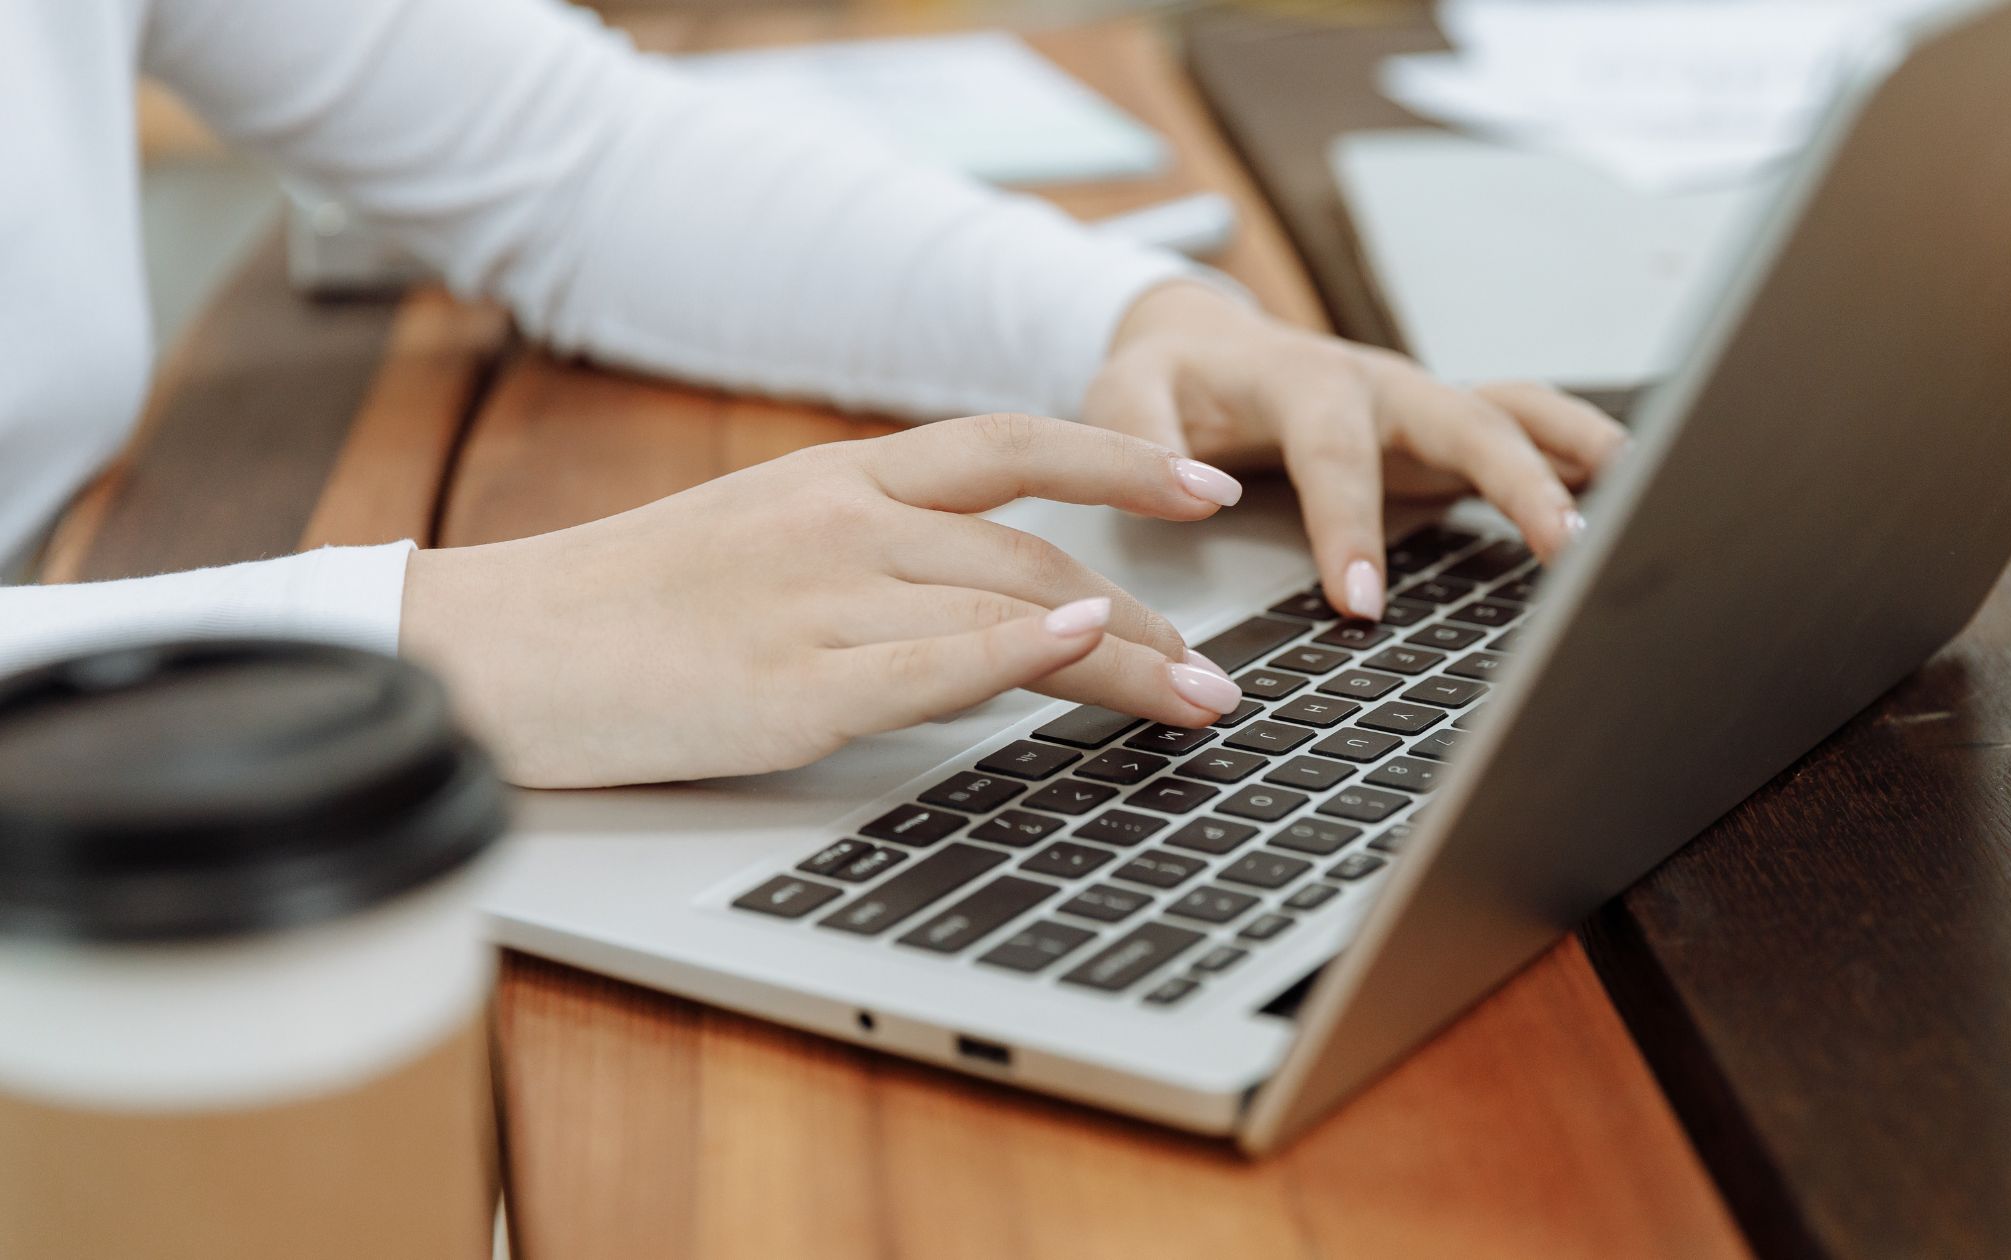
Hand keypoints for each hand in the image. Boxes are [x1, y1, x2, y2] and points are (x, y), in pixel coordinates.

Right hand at [400, 414, 1248, 787]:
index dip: (1119, 461)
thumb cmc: (625, 604)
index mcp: (834, 478)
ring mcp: (815, 603)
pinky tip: (1087, 649)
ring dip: (1125, 658)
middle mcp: (839, 523)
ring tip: (1198, 700)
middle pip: (1036, 550)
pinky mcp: (786, 690)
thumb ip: (867, 544)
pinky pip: (928, 664)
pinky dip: (1018, 651)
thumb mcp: (756, 536)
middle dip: (1149, 613)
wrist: (494, 650)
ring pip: (1009, 610)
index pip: (1009, 447)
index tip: (1201, 490)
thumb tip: (983, 586)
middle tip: (1218, 667)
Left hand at [1085, 281, 1627, 618]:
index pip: (1334, 452)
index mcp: (1301, 379)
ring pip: (1512, 412)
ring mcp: (1420, 405)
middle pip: (1463, 420)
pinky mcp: (1442, 431)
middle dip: (1517, 480)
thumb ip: (1140, 436)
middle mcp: (1378, 385)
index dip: (1349, 524)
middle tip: (1561, 548)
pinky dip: (1576, 455)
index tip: (1359, 602)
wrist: (1202, 342)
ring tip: (1640, 500)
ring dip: (1573, 453)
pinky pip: (1521, 431)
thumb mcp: (1123, 393)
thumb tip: (1193, 492)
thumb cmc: (1168, 378)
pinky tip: (1626, 495)